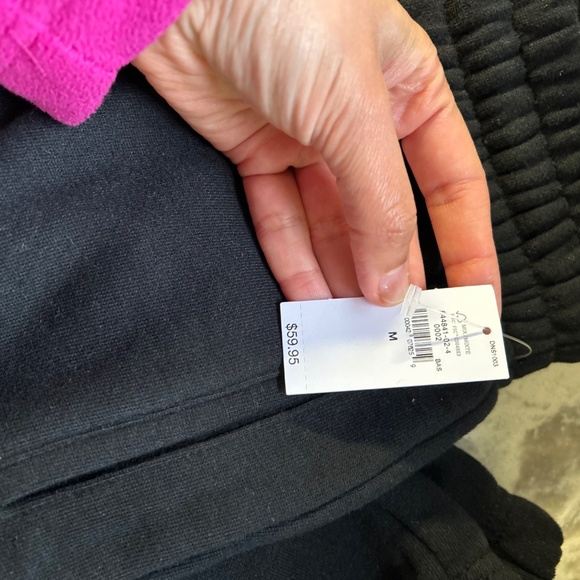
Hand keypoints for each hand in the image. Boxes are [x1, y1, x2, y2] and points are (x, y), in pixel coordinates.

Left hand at [133, 0, 500, 307]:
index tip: (473, 297)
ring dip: (341, 275)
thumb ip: (378, 201)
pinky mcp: (255, 154)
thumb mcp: (354, 109)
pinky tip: (310, 296)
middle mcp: (359, 121)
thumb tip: (392, 274)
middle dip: (393, 270)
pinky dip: (293, 259)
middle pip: (386, 214)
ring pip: (330, 225)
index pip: (450, 185)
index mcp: (406, 93)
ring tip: (353, 325)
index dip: (466, 245)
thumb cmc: (283, 7)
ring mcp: (305, 140)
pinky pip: (280, 218)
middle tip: (400, 326)